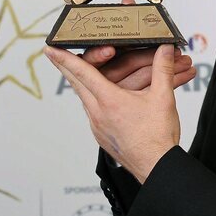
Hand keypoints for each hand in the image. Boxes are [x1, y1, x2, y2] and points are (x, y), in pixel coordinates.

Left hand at [44, 0, 190, 182]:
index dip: (65, 58)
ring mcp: (98, 126)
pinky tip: (102, 97)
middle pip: (76, 84)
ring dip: (83, 83)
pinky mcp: (102, 135)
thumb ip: (163, 70)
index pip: (82, 73)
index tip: (50, 49)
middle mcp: (98, 113)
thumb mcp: (163, 98)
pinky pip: (93, 111)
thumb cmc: (157, 138)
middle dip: (67, 67)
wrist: (157, 167)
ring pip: (85, 98)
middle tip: (56, 55)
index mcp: (110, 101)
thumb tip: (165, 51)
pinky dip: (95, 99)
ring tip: (81, 73)